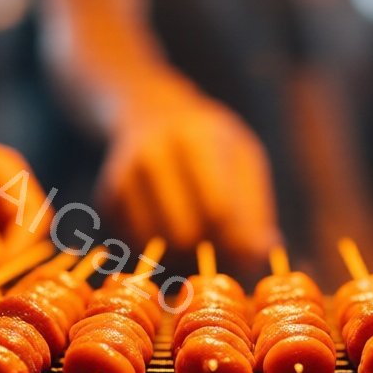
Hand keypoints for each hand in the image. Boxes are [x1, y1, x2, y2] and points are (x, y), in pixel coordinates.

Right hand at [96, 95, 276, 261]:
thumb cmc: (210, 143)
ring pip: (158, 247)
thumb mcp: (243, 159)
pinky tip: (170, 235)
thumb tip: (267, 253)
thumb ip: (256, 207)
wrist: (149, 113)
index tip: (247, 251)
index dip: (237, 242)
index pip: (219, 211)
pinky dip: (157, 253)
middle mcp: (152, 155)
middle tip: (222, 254)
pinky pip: (135, 247)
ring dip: (183, 259)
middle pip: (185, 235)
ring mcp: (123, 177)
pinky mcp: (106, 199)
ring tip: (199, 246)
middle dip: (208, 255)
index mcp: (196, 139)